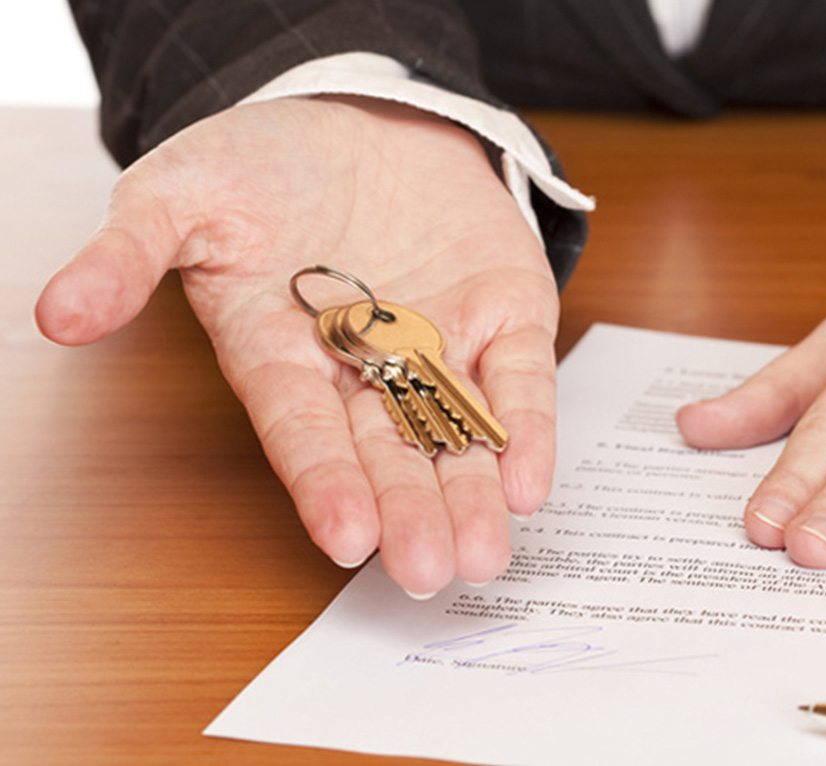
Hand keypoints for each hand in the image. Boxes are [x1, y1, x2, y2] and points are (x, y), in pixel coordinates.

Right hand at [36, 96, 557, 596]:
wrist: (365, 113)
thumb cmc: (266, 162)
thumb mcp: (181, 194)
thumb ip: (130, 253)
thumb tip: (58, 313)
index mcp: (284, 355)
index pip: (303, 430)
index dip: (324, 482)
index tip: (344, 536)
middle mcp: (364, 370)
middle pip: (387, 452)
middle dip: (409, 510)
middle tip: (426, 571)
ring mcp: (440, 346)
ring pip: (458, 432)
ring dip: (473, 492)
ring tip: (483, 551)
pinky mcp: (504, 315)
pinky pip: (518, 378)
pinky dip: (527, 425)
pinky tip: (531, 480)